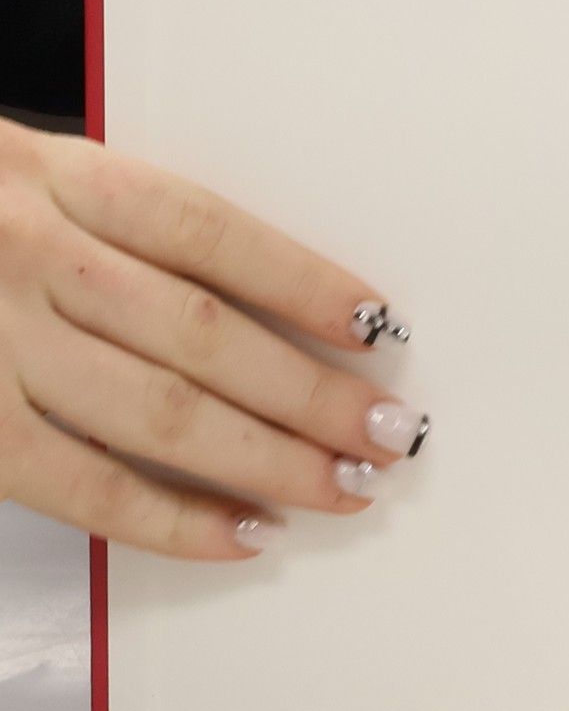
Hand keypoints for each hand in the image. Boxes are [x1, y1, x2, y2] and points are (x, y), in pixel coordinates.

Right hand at [0, 118, 426, 559]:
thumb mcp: (25, 176)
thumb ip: (124, 226)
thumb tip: (271, 304)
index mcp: (57, 177)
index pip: (209, 232)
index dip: (304, 283)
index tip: (382, 327)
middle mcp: (26, 255)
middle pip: (202, 334)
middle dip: (310, 394)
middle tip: (391, 435)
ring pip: (157, 413)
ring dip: (267, 460)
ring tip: (346, 486)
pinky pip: (79, 486)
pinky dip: (170, 519)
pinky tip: (244, 535)